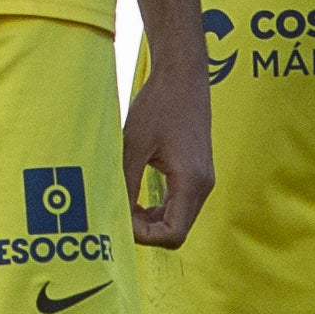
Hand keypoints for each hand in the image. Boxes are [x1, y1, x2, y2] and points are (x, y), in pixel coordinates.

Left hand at [123, 51, 212, 248]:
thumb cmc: (158, 105)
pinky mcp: (196, 174)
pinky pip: (179, 205)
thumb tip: (112, 216)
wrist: (182, 77)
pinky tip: (135, 199)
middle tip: (117, 215)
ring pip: (178, 221)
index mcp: (190, 182)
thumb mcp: (133, 145)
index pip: (173, 234)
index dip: (144, 236)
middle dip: (145, 231)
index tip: (119, 220)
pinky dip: (158, 210)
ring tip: (123, 206)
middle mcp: (203, 186)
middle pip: (177, 233)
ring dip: (150, 221)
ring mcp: (202, 181)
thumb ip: (125, 183)